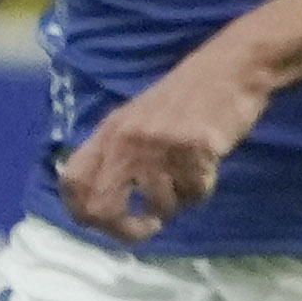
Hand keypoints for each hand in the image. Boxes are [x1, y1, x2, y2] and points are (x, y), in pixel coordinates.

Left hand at [56, 42, 272, 244]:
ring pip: (159, 206)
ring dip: (176, 203)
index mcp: (108, 132)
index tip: (106, 223)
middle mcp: (127, 140)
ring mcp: (159, 146)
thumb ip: (117, 152)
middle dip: (126, 229)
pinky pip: (194, 194)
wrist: (229, 71)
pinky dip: (202, 189)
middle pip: (103, 208)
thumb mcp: (137, 120)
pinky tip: (206, 167)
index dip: (83, 212)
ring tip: (187, 180)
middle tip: (147, 228)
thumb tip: (103, 199)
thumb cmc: (185, 98)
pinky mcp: (194, 150)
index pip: (72, 182)